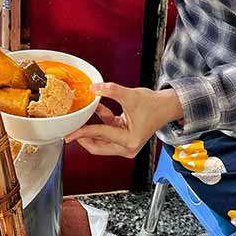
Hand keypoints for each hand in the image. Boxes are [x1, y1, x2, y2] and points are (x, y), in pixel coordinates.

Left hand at [65, 84, 183, 157]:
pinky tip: (95, 109)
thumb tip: (94, 88)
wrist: (167, 106)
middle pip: (97, 147)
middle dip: (82, 138)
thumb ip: (111, 91)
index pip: (100, 134)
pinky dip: (100, 122)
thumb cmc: (154, 105)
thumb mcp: (130, 96)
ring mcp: (125, 144)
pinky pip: (106, 132)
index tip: (69, 132)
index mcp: (129, 141)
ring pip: (100, 141)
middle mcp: (127, 147)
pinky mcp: (124, 137)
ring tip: (79, 119)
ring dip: (90, 129)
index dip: (82, 131)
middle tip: (68, 130)